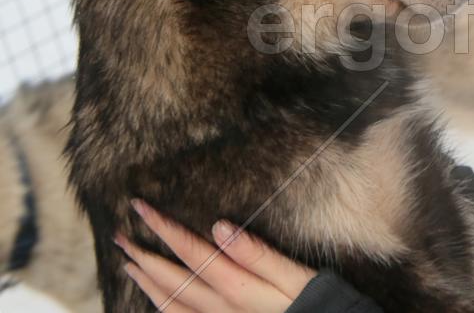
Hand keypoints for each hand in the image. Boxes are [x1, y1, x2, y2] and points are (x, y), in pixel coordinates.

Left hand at [115, 199, 316, 312]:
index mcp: (237, 287)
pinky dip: (164, 310)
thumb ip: (257, 253)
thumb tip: (219, 225)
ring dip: (148, 283)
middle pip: (173, 279)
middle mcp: (220, 309)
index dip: (163, 228)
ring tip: (129, 265)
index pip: (191, 251)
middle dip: (145, 254)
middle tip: (121, 235)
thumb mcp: (296, 275)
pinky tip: (157, 301)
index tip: (141, 207)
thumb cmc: (316, 304)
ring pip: (171, 305)